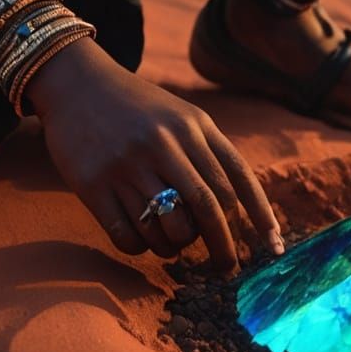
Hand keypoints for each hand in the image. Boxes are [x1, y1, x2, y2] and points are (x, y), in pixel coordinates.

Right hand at [23, 37, 283, 272]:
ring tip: (174, 244)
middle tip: (228, 268)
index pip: (236, 176)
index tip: (272, 248)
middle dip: (224, 245)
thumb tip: (240, 211)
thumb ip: (208, 152)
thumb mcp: (180, 115)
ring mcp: (127, 165)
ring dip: (178, 247)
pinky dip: (142, 248)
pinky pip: (129, 237)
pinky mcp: (93, 185)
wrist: (77, 84)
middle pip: (208, 207)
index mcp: (192, 125)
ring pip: (169, 228)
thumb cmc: (137, 108)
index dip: (259, 215)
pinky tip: (142, 238)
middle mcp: (163, 143)